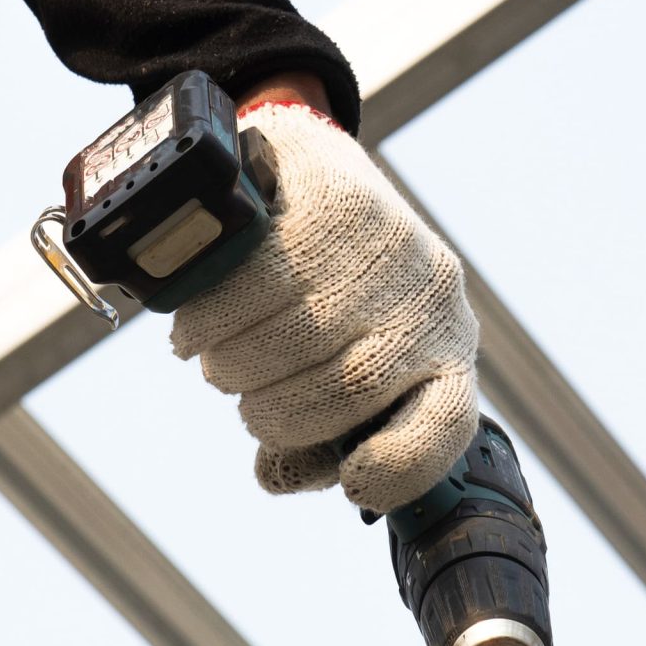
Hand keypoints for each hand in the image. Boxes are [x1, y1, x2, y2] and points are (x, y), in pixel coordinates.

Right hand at [170, 103, 479, 509]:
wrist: (300, 167)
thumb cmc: (318, 293)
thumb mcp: (332, 367)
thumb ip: (311, 439)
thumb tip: (278, 473)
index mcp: (443, 351)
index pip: (447, 421)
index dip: (401, 465)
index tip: (353, 477)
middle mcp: (431, 297)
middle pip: (351, 387)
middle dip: (276, 413)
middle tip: (242, 399)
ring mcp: (391, 245)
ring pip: (302, 335)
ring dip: (236, 367)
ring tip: (216, 362)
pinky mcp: (339, 201)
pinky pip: (263, 279)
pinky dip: (215, 318)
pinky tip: (197, 329)